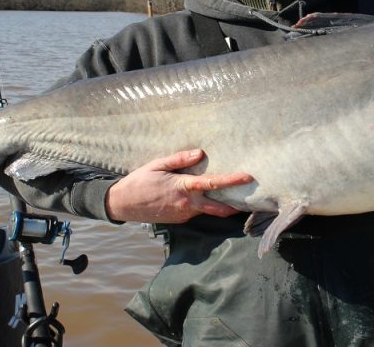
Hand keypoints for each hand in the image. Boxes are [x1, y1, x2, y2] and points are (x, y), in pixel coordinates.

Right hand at [104, 149, 253, 223]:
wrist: (123, 204)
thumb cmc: (140, 181)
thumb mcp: (157, 164)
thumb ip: (180, 159)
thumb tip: (200, 153)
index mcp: (182, 187)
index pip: (211, 183)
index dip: (231, 181)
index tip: (247, 177)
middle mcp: (186, 204)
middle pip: (218, 207)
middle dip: (235, 204)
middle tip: (250, 196)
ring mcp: (183, 214)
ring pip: (208, 210)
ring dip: (220, 204)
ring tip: (231, 193)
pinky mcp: (180, 220)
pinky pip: (196, 212)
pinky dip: (205, 206)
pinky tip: (205, 197)